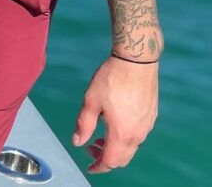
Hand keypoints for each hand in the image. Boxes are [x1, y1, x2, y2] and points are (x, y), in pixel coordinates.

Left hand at [72, 55, 158, 173]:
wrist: (136, 62)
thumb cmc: (111, 79)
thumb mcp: (91, 101)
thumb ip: (83, 125)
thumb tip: (77, 142)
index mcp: (122, 133)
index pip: (111, 160)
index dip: (98, 167)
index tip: (89, 167)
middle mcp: (138, 134)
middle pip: (123, 158)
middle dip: (106, 158)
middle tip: (90, 148)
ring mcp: (147, 125)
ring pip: (131, 147)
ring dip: (115, 147)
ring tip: (99, 136)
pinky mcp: (151, 116)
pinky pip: (138, 135)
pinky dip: (124, 138)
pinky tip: (114, 124)